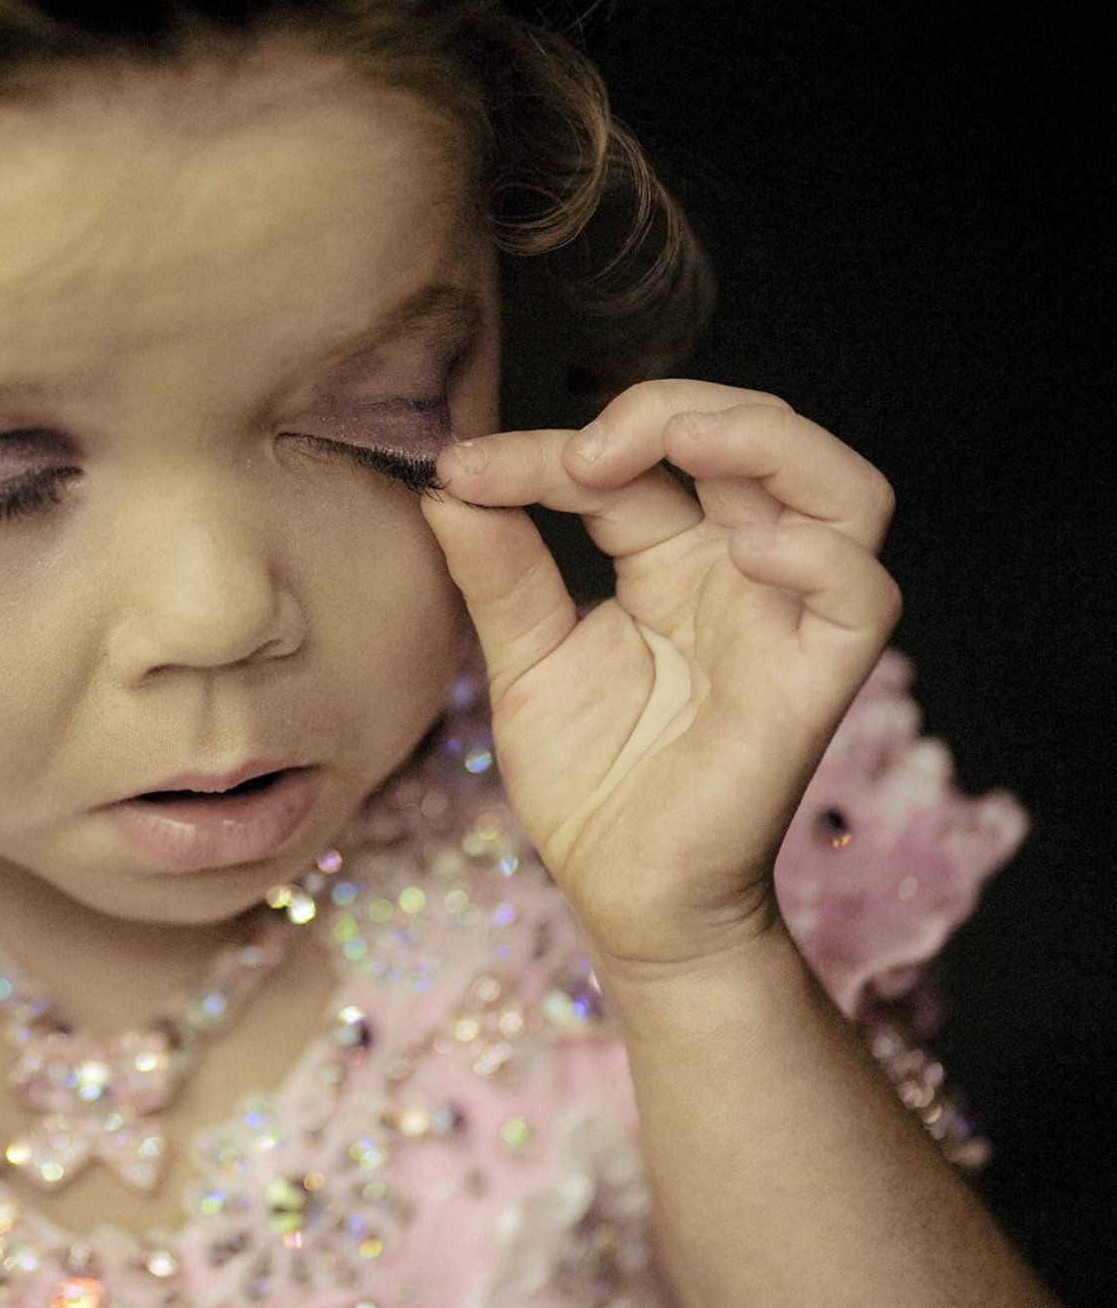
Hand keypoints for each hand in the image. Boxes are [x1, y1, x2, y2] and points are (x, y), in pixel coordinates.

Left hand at [420, 381, 900, 981]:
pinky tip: (745, 548)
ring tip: (674, 444)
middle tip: (576, 451)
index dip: (546, 449)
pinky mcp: (816, 683)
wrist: (624, 899)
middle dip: (671, 408)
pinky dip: (818, 554)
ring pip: (839, 489)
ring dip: (763, 441)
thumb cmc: (590, 784)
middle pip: (754, 437)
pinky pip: (861, 595)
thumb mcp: (525, 660)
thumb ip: (498, 571)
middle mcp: (739, 575)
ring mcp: (785, 623)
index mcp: (670, 559)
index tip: (462, 468)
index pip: (632, 463)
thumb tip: (445, 482)